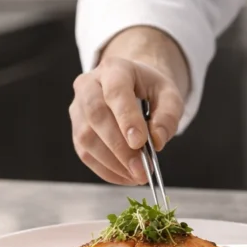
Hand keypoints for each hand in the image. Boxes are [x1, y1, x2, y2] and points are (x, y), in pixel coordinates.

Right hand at [69, 27, 187, 184]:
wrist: (133, 86)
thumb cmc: (150, 89)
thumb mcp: (169, 94)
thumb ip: (168, 115)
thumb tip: (156, 141)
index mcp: (114, 69)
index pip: (116, 92)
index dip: (126, 118)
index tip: (140, 142)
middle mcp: (89, 85)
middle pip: (97, 116)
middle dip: (120, 147)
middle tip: (141, 169)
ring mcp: (78, 107)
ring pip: (86, 138)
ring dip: (113, 162)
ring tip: (137, 175)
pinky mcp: (76, 128)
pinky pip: (85, 153)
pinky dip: (106, 169)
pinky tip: (125, 177)